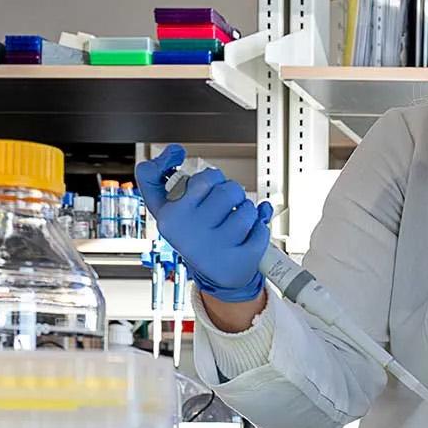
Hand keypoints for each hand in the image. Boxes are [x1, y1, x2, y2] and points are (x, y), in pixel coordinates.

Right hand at [136, 145, 271, 301]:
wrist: (219, 278)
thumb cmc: (197, 236)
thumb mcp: (173, 212)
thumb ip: (166, 181)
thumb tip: (173, 150)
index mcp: (170, 217)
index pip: (192, 178)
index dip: (187, 168)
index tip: (179, 155)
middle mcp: (188, 231)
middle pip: (228, 188)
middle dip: (233, 192)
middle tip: (225, 207)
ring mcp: (213, 246)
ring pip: (247, 208)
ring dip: (248, 211)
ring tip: (237, 223)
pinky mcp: (237, 259)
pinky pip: (261, 227)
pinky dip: (260, 228)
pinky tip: (248, 236)